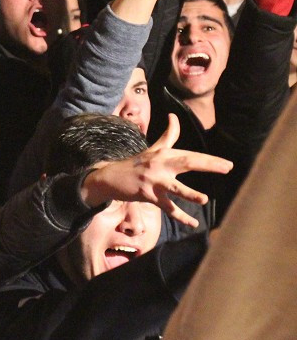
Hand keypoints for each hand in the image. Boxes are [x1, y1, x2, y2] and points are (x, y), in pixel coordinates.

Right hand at [80, 114, 233, 227]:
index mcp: (163, 154)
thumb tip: (173, 116)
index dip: (210, 160)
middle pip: (186, 163)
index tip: (228, 165)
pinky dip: (180, 217)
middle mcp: (159, 165)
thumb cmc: (135, 164)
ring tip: (203, 199)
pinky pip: (167, 208)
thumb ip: (168, 135)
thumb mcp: (152, 149)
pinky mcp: (147, 195)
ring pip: (175, 188)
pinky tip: (193, 223)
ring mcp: (153, 181)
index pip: (190, 155)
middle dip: (208, 165)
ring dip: (189, 194)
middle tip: (226, 167)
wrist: (110, 177)